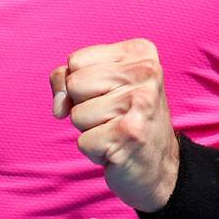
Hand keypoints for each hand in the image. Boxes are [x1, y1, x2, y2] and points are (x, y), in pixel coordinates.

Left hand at [49, 38, 179, 212]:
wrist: (159, 166)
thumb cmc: (124, 119)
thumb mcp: (99, 85)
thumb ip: (67, 79)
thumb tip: (58, 107)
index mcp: (139, 52)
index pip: (75, 61)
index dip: (81, 85)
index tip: (109, 95)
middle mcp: (146, 72)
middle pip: (74, 84)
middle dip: (83, 106)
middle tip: (113, 116)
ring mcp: (140, 102)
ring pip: (76, 114)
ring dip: (90, 130)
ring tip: (116, 131)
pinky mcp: (130, 133)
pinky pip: (83, 141)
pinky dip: (95, 151)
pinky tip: (118, 148)